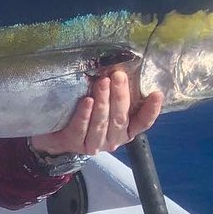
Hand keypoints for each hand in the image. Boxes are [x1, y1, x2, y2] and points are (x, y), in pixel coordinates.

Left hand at [31, 70, 163, 156]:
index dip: (151, 110)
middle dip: (120, 96)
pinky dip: (84, 115)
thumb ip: (116, 95)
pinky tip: (87, 101)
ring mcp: (94, 144)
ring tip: (102, 82)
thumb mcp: (106, 106)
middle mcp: (113, 140)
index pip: (143, 122)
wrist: (55, 135)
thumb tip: (123, 69)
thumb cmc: (86, 115)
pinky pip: (81, 128)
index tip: (157, 93)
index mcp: (126, 131)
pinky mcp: (74, 144)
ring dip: (103, 102)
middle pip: (119, 118)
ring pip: (101, 123)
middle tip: (118, 76)